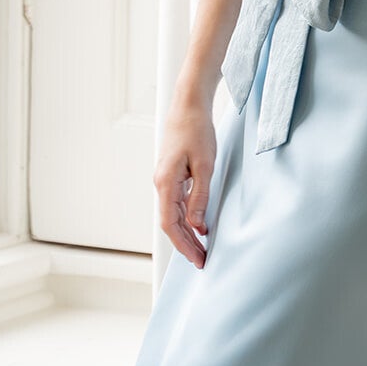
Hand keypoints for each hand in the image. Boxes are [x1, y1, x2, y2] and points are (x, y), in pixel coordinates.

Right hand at [153, 94, 217, 266]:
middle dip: (186, 244)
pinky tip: (198, 225)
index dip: (184, 245)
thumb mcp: (205, 165)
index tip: (198, 259)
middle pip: (170, 223)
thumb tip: (198, 226)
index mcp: (165, 183)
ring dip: (187, 232)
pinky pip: (176, 203)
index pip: (170, 224)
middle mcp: (161, 183)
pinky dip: (187, 217)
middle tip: (203, 261)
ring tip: (202, 248)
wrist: (188, 105)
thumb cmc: (197, 130)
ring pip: (173, 214)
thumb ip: (200, 197)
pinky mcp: (172, 174)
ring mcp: (164, 179)